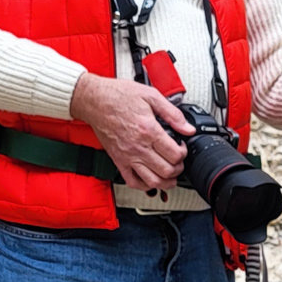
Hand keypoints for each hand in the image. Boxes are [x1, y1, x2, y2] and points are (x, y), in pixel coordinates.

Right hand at [70, 72, 191, 190]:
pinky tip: (152, 178)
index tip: (181, 147)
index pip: (175, 154)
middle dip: (178, 168)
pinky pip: (133, 182)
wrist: (94, 100)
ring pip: (153, 181)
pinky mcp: (118, 161)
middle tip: (178, 161)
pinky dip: (146, 186)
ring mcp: (127, 157)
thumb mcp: (150, 96)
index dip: (183, 153)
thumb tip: (188, 128)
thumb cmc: (118, 96)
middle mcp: (138, 147)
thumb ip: (172, 113)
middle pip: (167, 170)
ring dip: (166, 182)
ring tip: (170, 174)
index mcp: (148, 130)